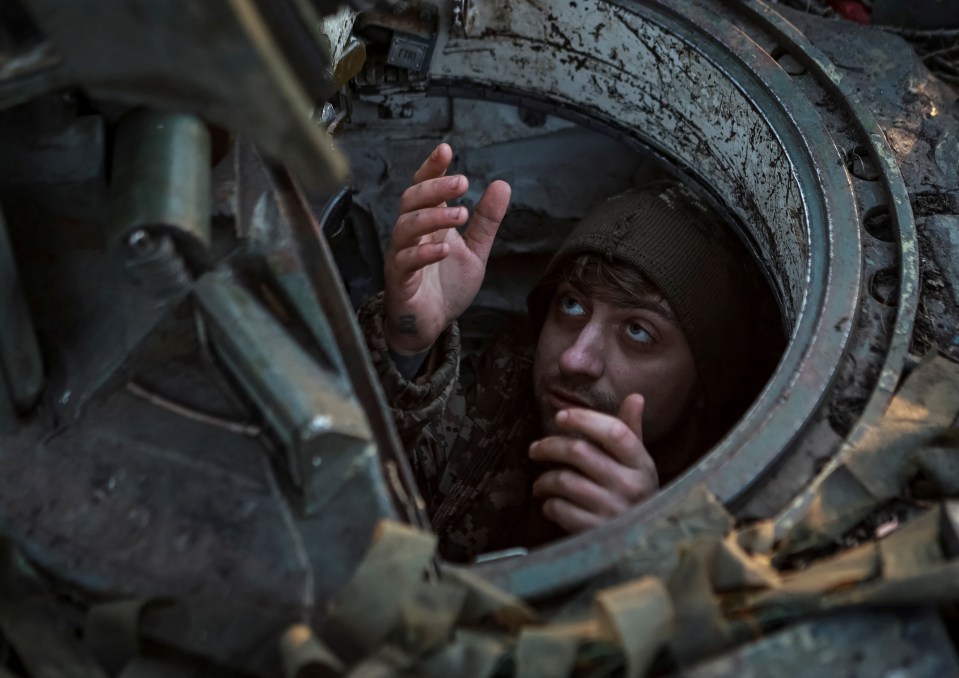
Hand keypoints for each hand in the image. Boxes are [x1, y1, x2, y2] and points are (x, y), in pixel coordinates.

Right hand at [383, 143, 511, 354]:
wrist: (432, 324)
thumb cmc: (447, 286)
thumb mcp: (475, 251)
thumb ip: (486, 221)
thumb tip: (502, 184)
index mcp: (428, 223)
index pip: (424, 187)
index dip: (432, 168)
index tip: (446, 150)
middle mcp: (411, 235)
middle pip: (411, 200)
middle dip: (435, 188)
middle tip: (462, 182)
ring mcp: (402, 256)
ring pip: (406, 227)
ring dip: (433, 217)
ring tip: (461, 214)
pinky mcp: (399, 280)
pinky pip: (406, 261)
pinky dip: (424, 253)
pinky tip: (444, 249)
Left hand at [529, 394, 658, 532]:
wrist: (639, 544)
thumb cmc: (633, 493)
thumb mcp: (637, 464)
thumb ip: (631, 431)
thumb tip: (635, 397)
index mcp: (642, 464)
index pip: (614, 431)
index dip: (583, 419)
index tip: (559, 417)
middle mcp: (632, 486)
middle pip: (580, 452)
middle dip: (549, 446)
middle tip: (534, 449)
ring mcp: (615, 511)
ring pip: (565, 481)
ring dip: (544, 480)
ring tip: (540, 483)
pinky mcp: (597, 533)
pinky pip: (561, 510)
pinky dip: (549, 505)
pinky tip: (551, 504)